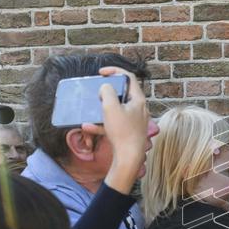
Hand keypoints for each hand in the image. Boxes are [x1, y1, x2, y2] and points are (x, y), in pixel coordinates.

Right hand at [82, 67, 149, 195]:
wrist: (129, 158)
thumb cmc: (123, 132)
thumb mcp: (111, 107)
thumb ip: (107, 92)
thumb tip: (106, 87)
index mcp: (138, 100)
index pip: (129, 77)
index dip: (114, 71)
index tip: (101, 73)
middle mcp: (140, 109)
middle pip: (123, 93)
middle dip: (108, 91)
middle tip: (97, 91)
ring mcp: (135, 121)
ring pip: (117, 109)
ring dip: (103, 109)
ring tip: (91, 110)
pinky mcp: (130, 132)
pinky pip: (114, 124)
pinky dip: (102, 124)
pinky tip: (88, 127)